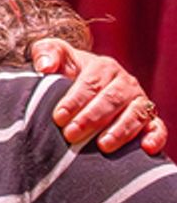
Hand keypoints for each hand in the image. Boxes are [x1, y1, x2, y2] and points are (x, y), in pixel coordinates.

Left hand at [31, 39, 167, 155]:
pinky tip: (146, 149)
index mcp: (103, 67)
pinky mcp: (149, 119)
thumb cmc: (67, 71)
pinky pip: (157, 127)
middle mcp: (124, 83)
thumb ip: (45, 53)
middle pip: (111, 100)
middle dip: (91, 118)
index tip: (58, 117)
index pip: (90, 83)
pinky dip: (155, 137)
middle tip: (71, 134)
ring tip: (103, 146)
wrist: (83, 83)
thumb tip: (44, 67)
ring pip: (135, 114)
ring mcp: (138, 101)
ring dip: (120, 131)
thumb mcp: (54, 56)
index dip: (75, 100)